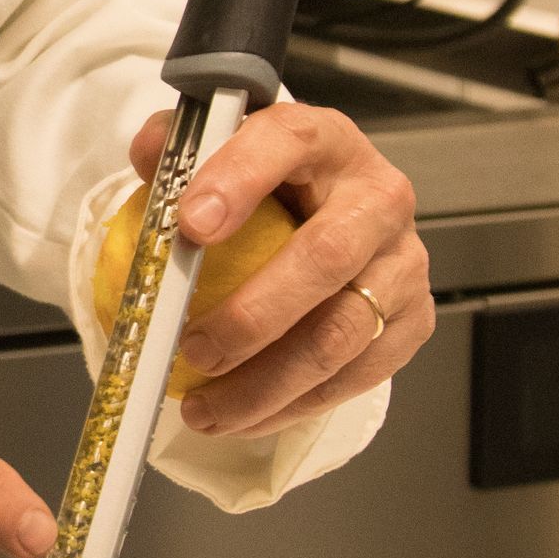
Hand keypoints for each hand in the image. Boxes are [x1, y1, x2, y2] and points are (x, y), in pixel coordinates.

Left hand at [127, 102, 432, 436]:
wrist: (337, 212)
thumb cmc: (272, 186)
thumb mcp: (226, 152)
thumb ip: (182, 149)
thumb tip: (147, 157)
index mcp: (326, 141)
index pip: (286, 143)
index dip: (237, 181)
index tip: (189, 225)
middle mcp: (378, 196)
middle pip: (326, 257)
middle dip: (253, 315)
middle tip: (193, 349)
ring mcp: (403, 262)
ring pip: (341, 333)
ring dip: (267, 383)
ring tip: (206, 408)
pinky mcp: (412, 320)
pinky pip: (356, 375)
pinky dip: (294, 405)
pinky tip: (245, 416)